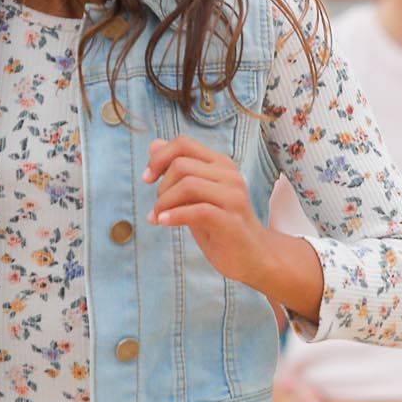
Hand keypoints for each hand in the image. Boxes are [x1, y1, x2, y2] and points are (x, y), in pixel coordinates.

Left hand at [145, 135, 281, 289]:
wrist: (253, 257)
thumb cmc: (221, 226)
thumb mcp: (195, 196)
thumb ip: (178, 172)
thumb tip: (153, 146)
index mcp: (220, 164)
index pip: (184, 144)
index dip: (159, 158)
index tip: (147, 179)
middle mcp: (230, 175)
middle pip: (181, 164)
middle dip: (161, 186)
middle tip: (158, 208)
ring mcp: (233, 197)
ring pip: (188, 184)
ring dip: (165, 202)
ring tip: (160, 217)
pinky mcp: (232, 220)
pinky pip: (197, 210)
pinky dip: (174, 215)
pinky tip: (163, 222)